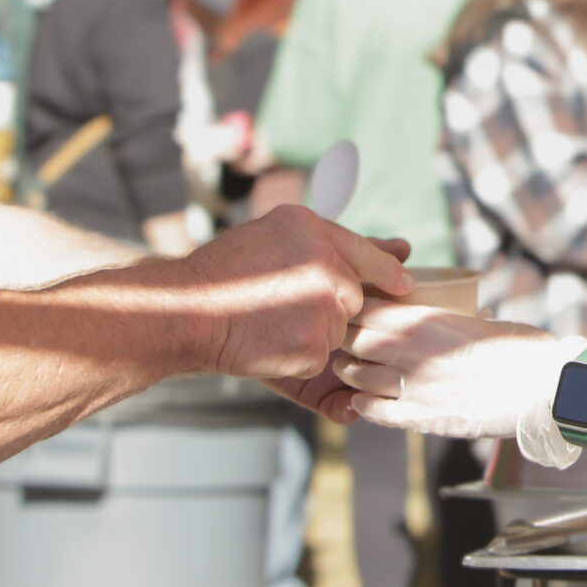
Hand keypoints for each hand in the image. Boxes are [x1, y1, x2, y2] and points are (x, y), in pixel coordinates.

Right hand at [176, 205, 412, 382]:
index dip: (386, 269)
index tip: (403, 282)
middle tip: (279, 308)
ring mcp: (321, 305)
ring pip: (336, 329)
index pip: (364, 251)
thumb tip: (401, 250)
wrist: (182, 311)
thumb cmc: (221, 274)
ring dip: (310, 333)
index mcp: (311, 228)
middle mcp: (324, 263)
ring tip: (265, 322)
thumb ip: (331, 244)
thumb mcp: (275, 236)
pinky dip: (296, 358)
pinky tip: (265, 342)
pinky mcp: (312, 344)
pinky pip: (318, 357)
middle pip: (352, 296)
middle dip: (328, 307)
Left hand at [332, 299, 583, 442]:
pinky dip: (362, 404)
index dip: (355, 307)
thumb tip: (469, 314)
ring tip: (349, 368)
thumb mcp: (485, 323)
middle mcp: (411, 350)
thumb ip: (462, 319)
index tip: (354, 308)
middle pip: (353, 339)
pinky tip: (362, 400)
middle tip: (344, 338)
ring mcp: (412, 386)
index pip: (368, 308)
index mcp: (426, 320)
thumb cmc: (521, 351)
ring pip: (357, 375)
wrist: (541, 389)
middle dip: (345, 337)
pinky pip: (374, 411)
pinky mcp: (420, 417)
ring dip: (350, 370)